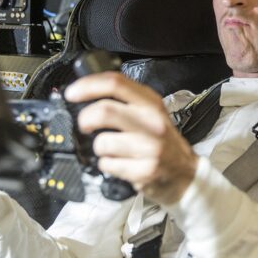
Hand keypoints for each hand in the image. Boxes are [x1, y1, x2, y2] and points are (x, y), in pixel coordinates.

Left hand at [64, 72, 197, 203]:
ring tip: (111, 150)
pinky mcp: (145, 170)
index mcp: (150, 102)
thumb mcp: (150, 113)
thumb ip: (125, 101)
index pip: (115, 83)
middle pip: (105, 111)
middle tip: (84, 125)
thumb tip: (87, 93)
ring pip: (103, 142)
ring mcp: (150, 147)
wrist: (185, 174)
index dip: (87, 86)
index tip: (71, 93)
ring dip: (99, 148)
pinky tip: (120, 163)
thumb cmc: (162, 142)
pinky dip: (107, 165)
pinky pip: (108, 164)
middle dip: (85, 119)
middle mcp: (152, 122)